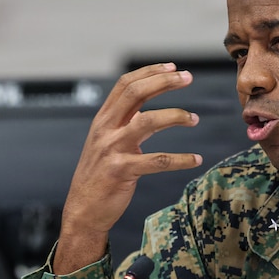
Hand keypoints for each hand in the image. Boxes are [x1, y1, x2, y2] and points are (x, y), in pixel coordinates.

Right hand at [53, 63, 201, 274]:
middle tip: (188, 77)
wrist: (83, 210)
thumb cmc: (99, 176)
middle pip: (135, 94)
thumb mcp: (105, 143)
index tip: (172, 68)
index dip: (150, 73)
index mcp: (103, 120)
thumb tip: (145, 108)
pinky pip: (158, 161)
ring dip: (175, 115)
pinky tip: (195, 159)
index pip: (125, 85)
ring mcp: (113, 150)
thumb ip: (122, 124)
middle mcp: (106, 130)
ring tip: (194, 118)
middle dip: (164, 82)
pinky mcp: (123, 171)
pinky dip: (181, 159)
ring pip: (148, 122)